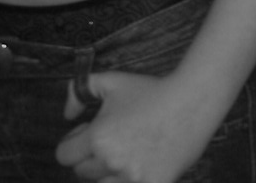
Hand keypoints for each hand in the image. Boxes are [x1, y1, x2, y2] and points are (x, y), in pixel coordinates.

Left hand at [56, 71, 209, 182]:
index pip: (65, 156)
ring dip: (109, 173)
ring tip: (126, 153)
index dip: (73, 143)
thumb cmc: (149, 90)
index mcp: (97, 137)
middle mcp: (111, 162)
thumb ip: (79, 92)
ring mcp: (132, 179)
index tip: (86, 134)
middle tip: (110, 140)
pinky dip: (131, 179)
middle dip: (91, 157)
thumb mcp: (110, 81)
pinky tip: (141, 163)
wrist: (190, 103)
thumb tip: (67, 114)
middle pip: (83, 173)